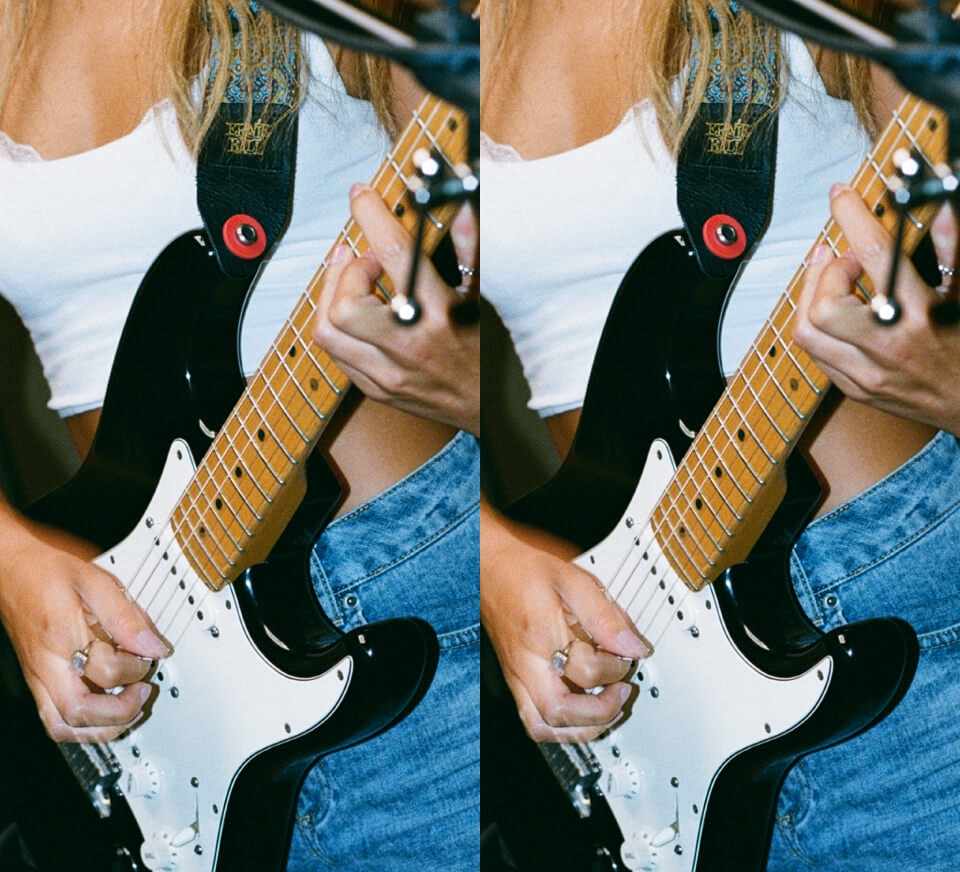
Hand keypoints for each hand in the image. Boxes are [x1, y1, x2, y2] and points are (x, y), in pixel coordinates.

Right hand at [0, 517, 170, 741]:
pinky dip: (83, 727)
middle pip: (78, 712)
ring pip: (62, 726)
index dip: (137, 667)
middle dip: (120, 712)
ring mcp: (37, 676)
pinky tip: (106, 714)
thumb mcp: (95, 581)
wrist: (11, 569)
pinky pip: (54, 720)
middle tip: (144, 691)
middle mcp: (45, 663)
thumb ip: (127, 616)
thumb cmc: (49, 571)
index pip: (106, 669)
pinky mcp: (36, 681)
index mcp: (62, 634)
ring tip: (130, 709)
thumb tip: (154, 646)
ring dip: (102, 729)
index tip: (151, 654)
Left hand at [311, 185, 479, 434]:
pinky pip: (336, 353)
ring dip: (330, 296)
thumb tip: (456, 205)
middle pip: (346, 303)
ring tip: (349, 281)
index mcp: (441, 316)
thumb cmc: (491, 352)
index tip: (362, 197)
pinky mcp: (376, 389)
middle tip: (364, 261)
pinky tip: (353, 312)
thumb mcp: (485, 296)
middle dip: (346, 271)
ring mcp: (388, 373)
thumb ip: (469, 247)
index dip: (372, 216)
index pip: (396, 256)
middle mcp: (410, 347)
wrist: (491, 411)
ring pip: (328, 329)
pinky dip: (336, 324)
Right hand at [481, 499, 651, 742]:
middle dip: (599, 712)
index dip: (617, 668)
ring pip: (541, 727)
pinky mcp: (513, 679)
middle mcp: (524, 661)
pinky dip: (560, 728)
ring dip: (580, 730)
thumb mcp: (572, 579)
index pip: (586, 670)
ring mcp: (515, 674)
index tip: (628, 654)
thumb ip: (605, 615)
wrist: (488, 566)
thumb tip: (633, 646)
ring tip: (606, 712)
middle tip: (622, 693)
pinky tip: (581, 713)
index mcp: (540, 633)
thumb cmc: (525, 569)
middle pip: (559, 712)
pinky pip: (532, 720)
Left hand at [793, 185, 959, 435]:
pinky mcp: (855, 389)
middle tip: (845, 259)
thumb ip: (951, 242)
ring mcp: (867, 373)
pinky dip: (814, 323)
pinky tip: (830, 310)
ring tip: (829, 279)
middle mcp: (889, 346)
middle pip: (825, 304)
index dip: (852, 216)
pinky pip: (814, 352)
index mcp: (922, 314)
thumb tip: (938, 197)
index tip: (841, 196)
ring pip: (807, 330)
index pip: (876, 255)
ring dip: (810, 296)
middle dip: (826, 272)